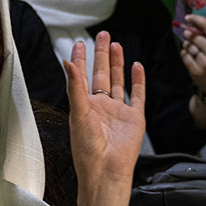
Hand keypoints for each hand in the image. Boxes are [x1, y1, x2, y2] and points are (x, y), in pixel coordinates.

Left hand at [64, 32, 145, 205]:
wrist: (107, 171)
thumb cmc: (87, 149)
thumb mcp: (78, 115)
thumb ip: (75, 87)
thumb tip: (66, 62)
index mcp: (84, 106)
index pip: (81, 77)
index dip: (80, 60)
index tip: (79, 43)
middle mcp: (101, 106)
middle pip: (101, 74)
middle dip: (101, 54)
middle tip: (103, 34)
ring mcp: (118, 111)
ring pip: (118, 81)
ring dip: (117, 63)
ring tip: (116, 44)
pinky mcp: (134, 118)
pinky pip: (137, 95)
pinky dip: (138, 80)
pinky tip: (136, 65)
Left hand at [179, 14, 205, 94]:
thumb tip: (193, 24)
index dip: (196, 19)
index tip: (188, 18)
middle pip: (195, 36)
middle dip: (189, 34)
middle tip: (188, 35)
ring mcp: (205, 63)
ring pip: (188, 46)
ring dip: (186, 45)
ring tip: (191, 49)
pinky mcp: (196, 71)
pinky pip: (184, 56)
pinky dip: (184, 54)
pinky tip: (189, 56)